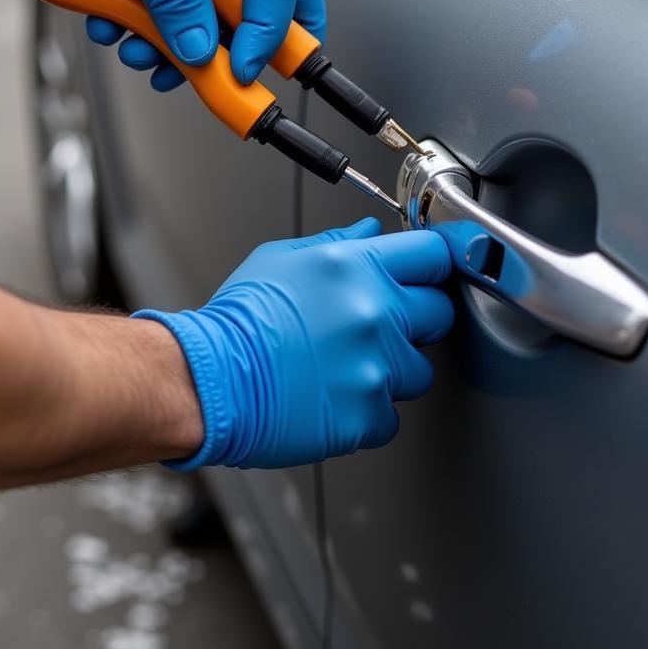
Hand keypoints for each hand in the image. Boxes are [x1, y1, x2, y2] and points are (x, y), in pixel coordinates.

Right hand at [136, 219, 453, 469]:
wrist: (209, 379)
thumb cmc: (236, 321)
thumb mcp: (280, 259)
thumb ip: (335, 245)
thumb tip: (369, 232)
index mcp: (354, 267)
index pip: (431, 254)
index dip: (428, 266)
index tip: (422, 276)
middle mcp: (374, 313)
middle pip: (438, 313)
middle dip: (415, 319)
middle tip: (377, 327)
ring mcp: (375, 367)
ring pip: (419, 371)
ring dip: (392, 371)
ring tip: (343, 366)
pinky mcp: (367, 415)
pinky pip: (390, 416)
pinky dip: (367, 412)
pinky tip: (333, 397)